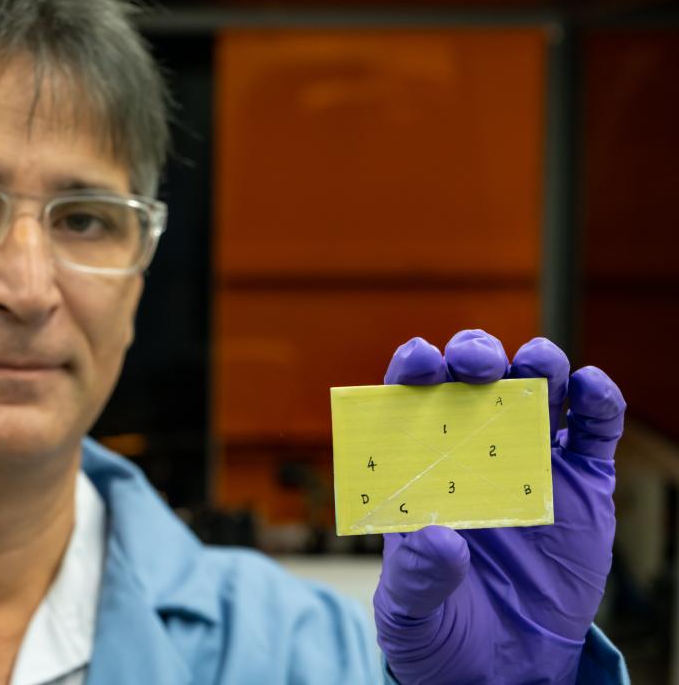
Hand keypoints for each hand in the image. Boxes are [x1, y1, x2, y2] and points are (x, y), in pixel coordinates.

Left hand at [373, 330, 624, 684]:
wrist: (502, 668)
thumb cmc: (440, 626)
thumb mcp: (410, 612)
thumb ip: (417, 577)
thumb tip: (438, 539)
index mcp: (420, 465)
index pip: (411, 398)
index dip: (415, 368)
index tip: (421, 362)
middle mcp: (472, 449)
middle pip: (473, 377)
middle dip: (475, 354)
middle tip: (477, 365)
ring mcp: (530, 461)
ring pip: (536, 387)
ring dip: (538, 363)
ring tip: (538, 367)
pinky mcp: (582, 484)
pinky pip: (595, 429)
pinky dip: (598, 400)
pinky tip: (590, 389)